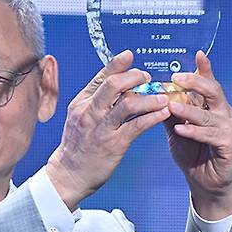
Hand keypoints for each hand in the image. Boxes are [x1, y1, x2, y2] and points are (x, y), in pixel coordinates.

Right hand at [46, 50, 170, 208]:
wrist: (68, 175)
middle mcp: (90, 112)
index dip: (117, 64)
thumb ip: (94, 102)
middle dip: (135, 77)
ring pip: (129, 103)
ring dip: (149, 97)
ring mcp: (102, 128)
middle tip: (148, 78)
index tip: (130, 56)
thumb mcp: (79, 119)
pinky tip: (163, 113)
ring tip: (162, 97)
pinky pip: (137, 125)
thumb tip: (112, 85)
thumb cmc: (77, 148)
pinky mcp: (114, 144)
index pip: (101, 77)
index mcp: (82, 103)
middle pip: (114, 84)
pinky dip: (153, 116)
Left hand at [163, 50, 231, 216]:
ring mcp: (229, 129)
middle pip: (213, 91)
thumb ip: (170, 114)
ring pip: (208, 115)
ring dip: (188, 111)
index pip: (208, 83)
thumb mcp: (177, 131)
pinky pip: (210, 135)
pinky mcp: (230, 145)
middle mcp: (223, 113)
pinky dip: (194, 132)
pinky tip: (180, 130)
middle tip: (178, 78)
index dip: (204, 69)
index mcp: (212, 107)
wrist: (205, 184)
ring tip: (171, 107)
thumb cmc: (193, 155)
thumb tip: (155, 95)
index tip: (197, 54)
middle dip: (196, 83)